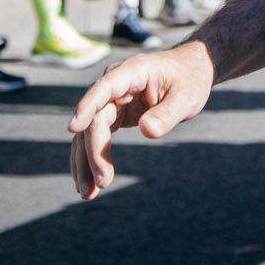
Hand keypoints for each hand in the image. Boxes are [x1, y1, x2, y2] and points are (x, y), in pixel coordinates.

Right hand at [68, 43, 215, 200]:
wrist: (190, 72)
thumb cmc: (190, 80)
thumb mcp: (187, 97)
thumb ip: (168, 114)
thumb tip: (147, 130)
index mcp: (133, 72)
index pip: (104, 88)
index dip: (88, 107)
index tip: (73, 128)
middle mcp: (115, 84)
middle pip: (95, 118)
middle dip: (93, 152)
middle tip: (103, 182)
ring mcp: (111, 100)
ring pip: (88, 132)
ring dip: (85, 162)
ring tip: (87, 193)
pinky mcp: (112, 114)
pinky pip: (96, 137)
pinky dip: (92, 159)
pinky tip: (90, 183)